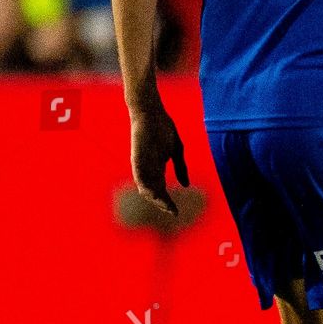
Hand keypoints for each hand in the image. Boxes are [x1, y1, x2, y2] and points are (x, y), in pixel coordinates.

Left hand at [130, 99, 189, 214]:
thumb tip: (186, 185)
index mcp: (157, 168)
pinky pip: (139, 174)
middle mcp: (148, 169)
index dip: (168, 201)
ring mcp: (142, 163)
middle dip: (162, 203)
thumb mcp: (176, 150)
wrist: (150, 111)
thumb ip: (180, 167)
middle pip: (154, 191)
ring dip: (154, 197)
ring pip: (145, 186)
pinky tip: (151, 192)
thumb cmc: (163, 128)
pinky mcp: (137, 157)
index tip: (176, 212)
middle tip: (172, 211)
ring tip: (163, 205)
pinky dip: (145, 184)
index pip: (161, 190)